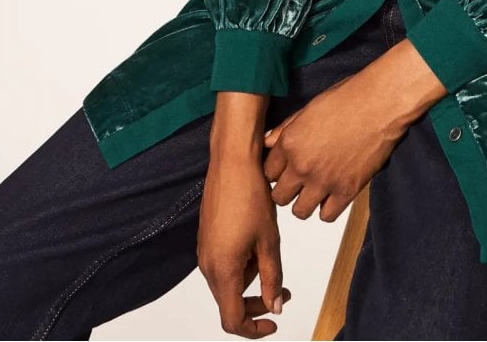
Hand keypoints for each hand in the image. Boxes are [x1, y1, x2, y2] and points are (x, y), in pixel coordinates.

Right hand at [197, 150, 293, 337]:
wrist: (232, 162)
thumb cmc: (250, 195)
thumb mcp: (269, 241)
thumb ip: (272, 278)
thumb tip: (275, 306)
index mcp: (222, 270)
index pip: (233, 320)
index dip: (254, 329)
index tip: (274, 322)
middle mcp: (207, 265)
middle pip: (228, 303)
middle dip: (256, 304)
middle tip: (282, 292)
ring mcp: (204, 250)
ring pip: (226, 283)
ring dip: (249, 282)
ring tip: (271, 259)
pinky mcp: (206, 237)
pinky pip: (221, 265)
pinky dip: (240, 266)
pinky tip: (256, 245)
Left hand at [261, 39, 446, 222]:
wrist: (380, 104)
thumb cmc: (348, 98)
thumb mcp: (309, 108)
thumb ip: (286, 129)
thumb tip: (268, 141)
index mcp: (290, 142)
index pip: (268, 172)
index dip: (276, 171)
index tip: (284, 170)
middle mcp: (302, 165)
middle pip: (279, 196)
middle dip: (286, 190)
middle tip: (297, 182)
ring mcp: (324, 181)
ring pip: (299, 211)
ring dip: (304, 202)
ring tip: (314, 190)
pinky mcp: (347, 191)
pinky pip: (327, 216)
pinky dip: (327, 209)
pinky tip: (332, 195)